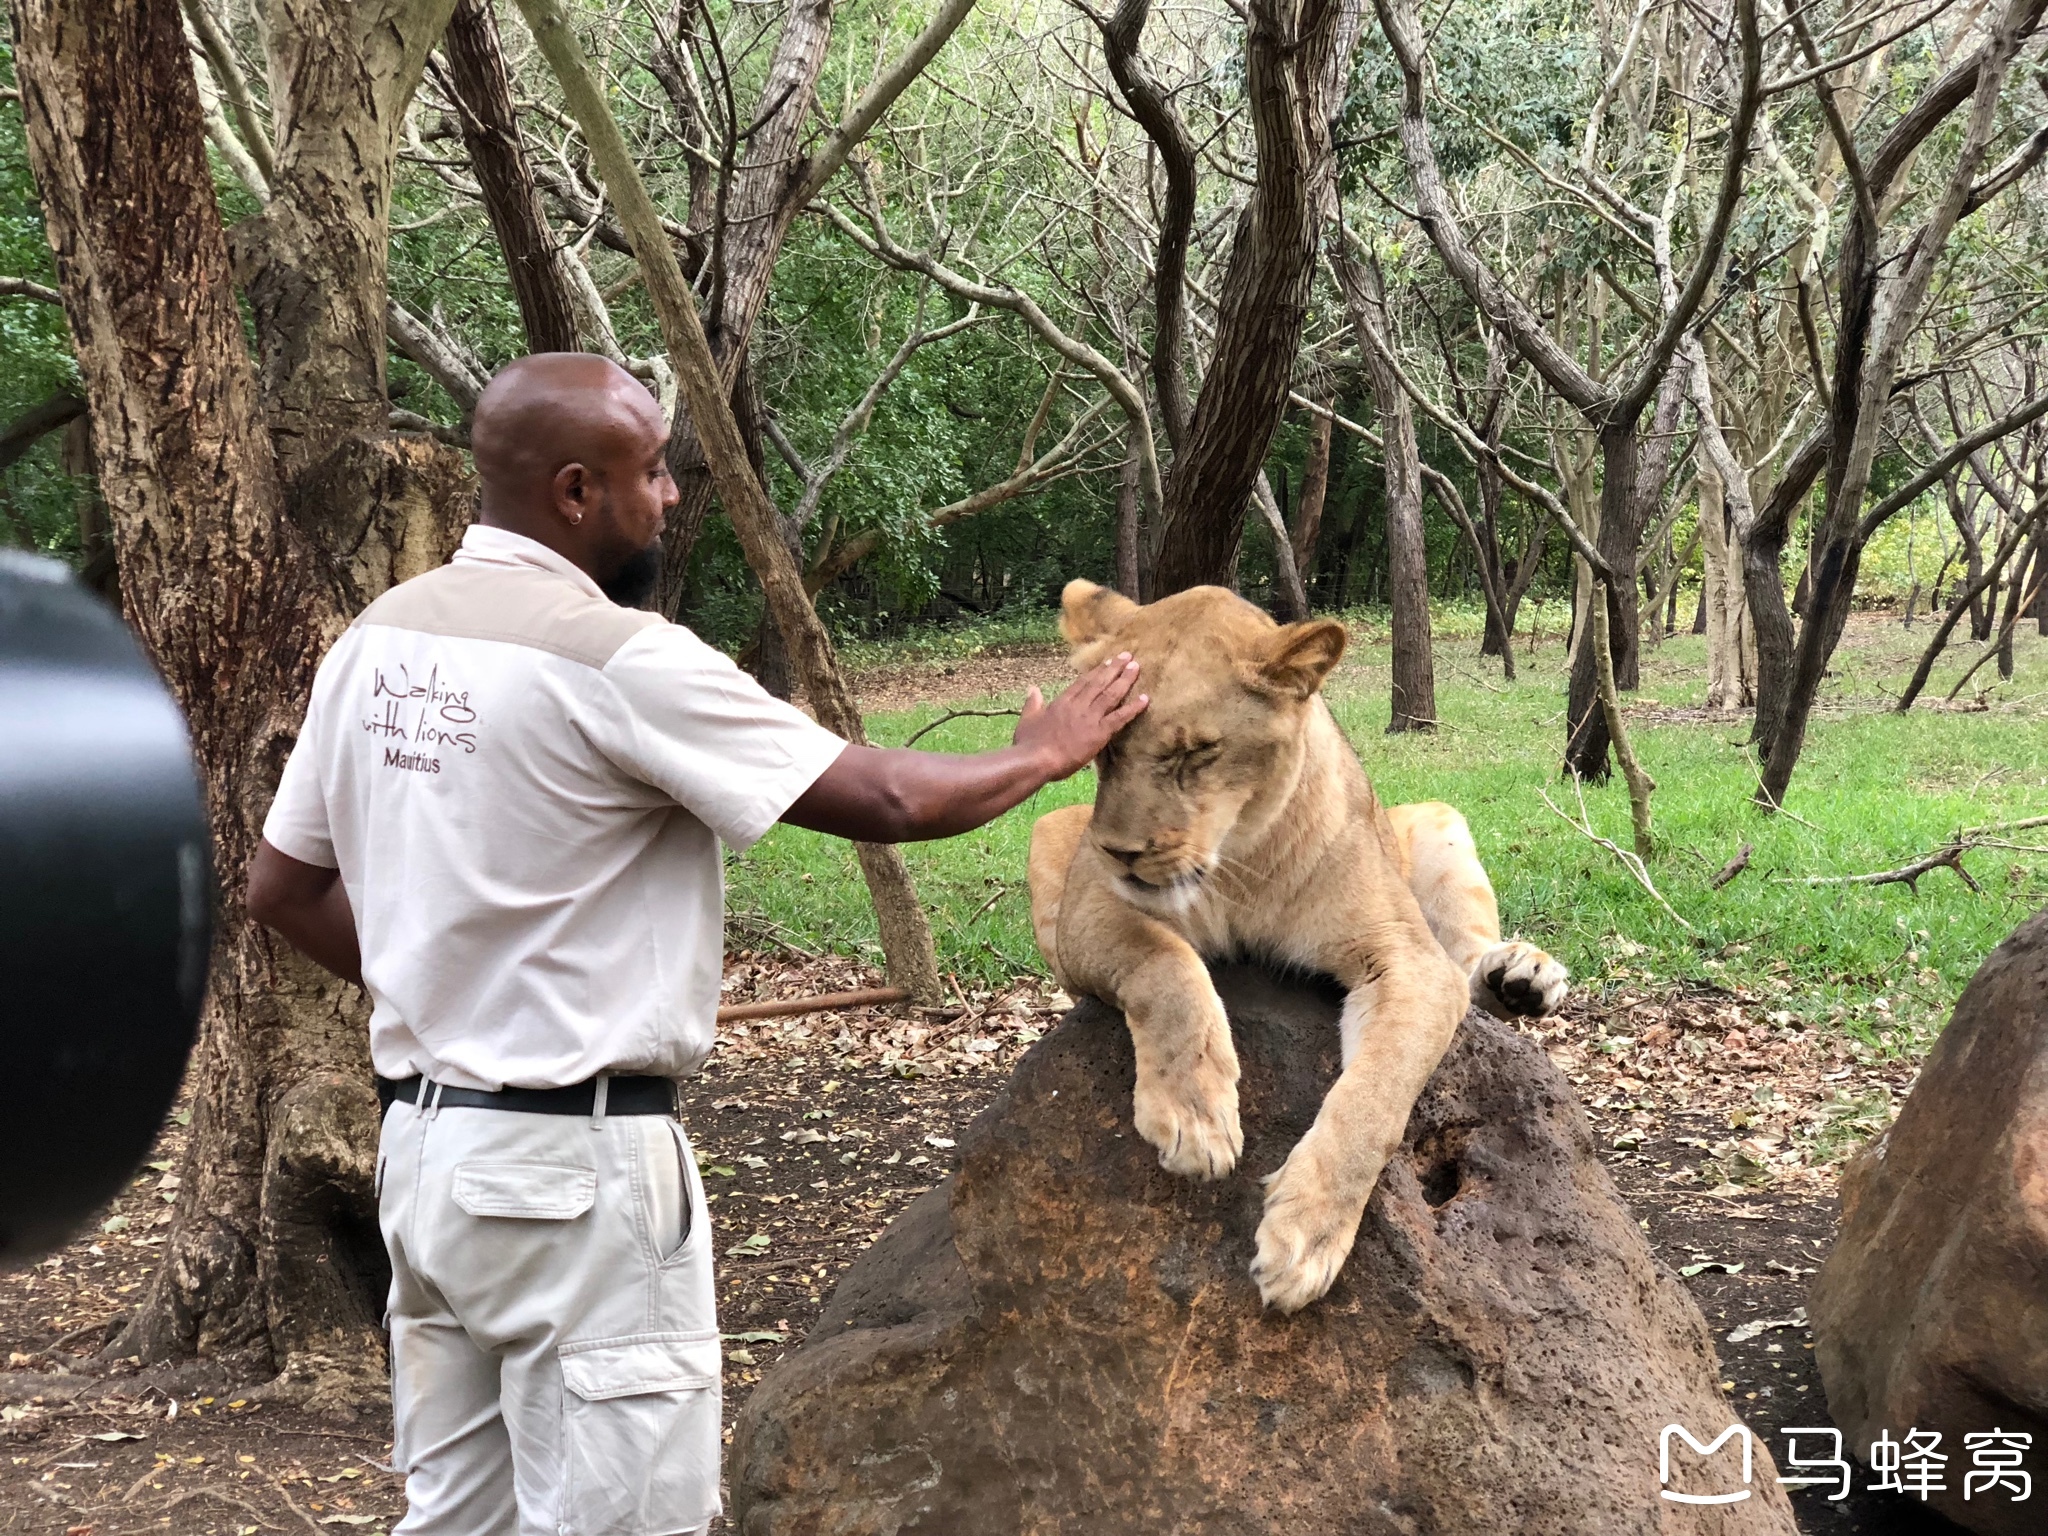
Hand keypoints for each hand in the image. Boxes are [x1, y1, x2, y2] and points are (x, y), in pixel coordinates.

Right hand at [1013, 651, 1146, 779]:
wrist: (1035, 759)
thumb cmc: (1029, 743)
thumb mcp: (1027, 719)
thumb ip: (1032, 703)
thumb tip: (1032, 689)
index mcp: (1062, 702)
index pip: (1083, 682)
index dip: (1097, 671)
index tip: (1108, 661)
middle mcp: (1078, 705)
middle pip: (1100, 682)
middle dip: (1115, 668)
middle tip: (1128, 656)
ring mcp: (1090, 718)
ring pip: (1111, 695)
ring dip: (1125, 680)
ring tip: (1136, 667)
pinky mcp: (1099, 733)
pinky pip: (1120, 718)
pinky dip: (1133, 708)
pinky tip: (1145, 699)